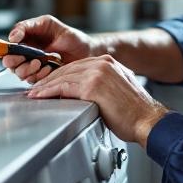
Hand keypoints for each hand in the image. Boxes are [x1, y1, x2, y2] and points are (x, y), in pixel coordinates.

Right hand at [2, 15, 95, 82]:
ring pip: (20, 74)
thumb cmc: (68, 35)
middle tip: (30, 58)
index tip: (15, 50)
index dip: (7, 52)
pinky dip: (39, 76)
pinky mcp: (42, 77)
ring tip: (40, 62)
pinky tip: (49, 68)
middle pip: (10, 64)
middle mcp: (26, 55)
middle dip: (16, 63)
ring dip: (28, 70)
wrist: (86, 49)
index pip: (7, 49)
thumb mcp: (47, 23)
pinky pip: (33, 81)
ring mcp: (34, 67)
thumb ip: (27, 26)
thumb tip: (12, 36)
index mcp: (24, 41)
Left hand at [26, 55, 167, 146]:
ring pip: (62, 77)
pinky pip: (63, 87)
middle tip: (36, 89)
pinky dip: (49, 92)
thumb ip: (102, 85)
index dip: (60, 75)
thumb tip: (84, 93)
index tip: (49, 84)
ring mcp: (97, 73)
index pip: (77, 66)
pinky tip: (41, 96)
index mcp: (109, 62)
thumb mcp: (118, 89)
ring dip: (45, 87)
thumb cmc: (136, 112)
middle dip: (49, 80)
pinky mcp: (92, 86)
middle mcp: (102, 63)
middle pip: (67, 69)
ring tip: (34, 95)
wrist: (147, 120)